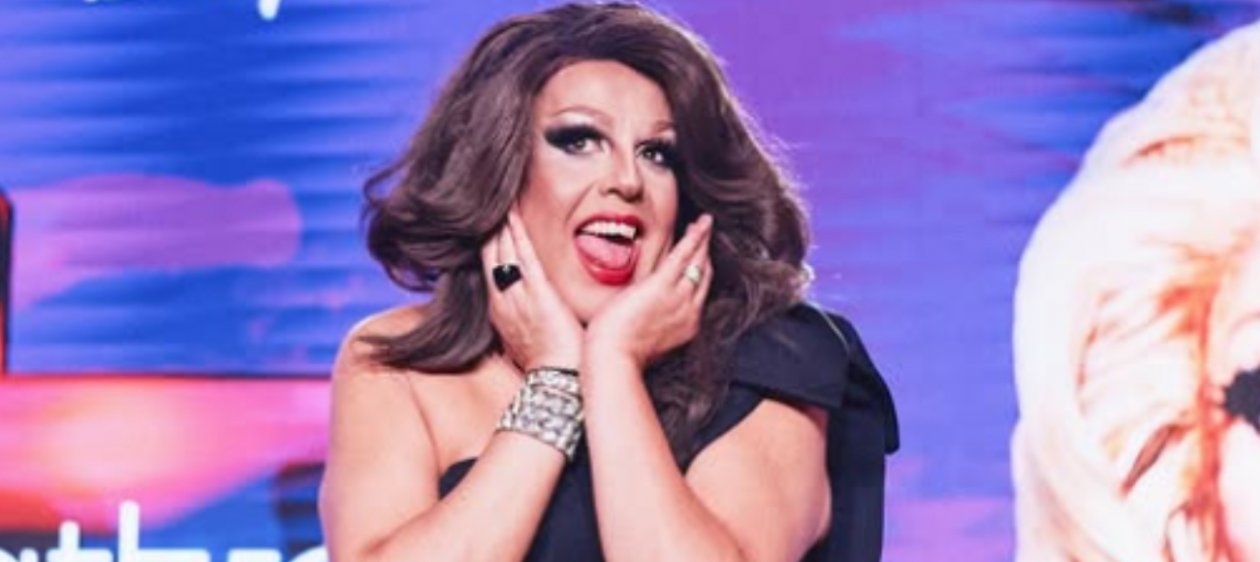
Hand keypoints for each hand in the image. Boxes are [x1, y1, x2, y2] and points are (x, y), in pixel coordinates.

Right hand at [481, 210, 583, 370]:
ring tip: (502, 199)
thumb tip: (531, 313)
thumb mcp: (527, 340)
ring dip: (501, 223)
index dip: (489, 244)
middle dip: (491, 227)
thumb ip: (525, 320)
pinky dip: (517, 233)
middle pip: (491, 255)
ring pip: (503, 251)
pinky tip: (514, 213)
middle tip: (492, 201)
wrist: (559, 382)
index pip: (490, 268)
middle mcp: (502, 300)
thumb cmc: (550, 364)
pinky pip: (524, 255)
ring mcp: (517, 296)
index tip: (489, 222)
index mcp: (500, 311)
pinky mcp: (538, 294)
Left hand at [585, 214, 712, 370]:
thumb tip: (644, 313)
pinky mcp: (663, 285)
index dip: (700, 271)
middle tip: (705, 233)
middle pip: (703, 274)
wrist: (614, 357)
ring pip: (697, 261)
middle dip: (705, 252)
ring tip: (705, 222)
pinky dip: (695, 237)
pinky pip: (684, 254)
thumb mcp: (645, 337)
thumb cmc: (621, 352)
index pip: (698, 291)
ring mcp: (678, 297)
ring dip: (702, 239)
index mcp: (685, 324)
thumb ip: (652, 321)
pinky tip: (700, 224)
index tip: (699, 257)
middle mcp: (688, 310)